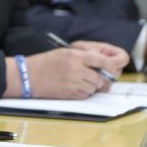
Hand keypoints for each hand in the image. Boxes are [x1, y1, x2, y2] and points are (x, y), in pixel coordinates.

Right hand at [6, 43, 127, 98]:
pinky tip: (76, 85)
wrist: (30, 76)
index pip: (103, 61)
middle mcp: (77, 70)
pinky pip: (87, 94)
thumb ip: (84, 55)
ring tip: (83, 79)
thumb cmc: (46, 62)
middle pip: (102, 77)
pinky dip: (86, 91)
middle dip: (103, 77)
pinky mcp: (71, 95)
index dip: (113, 64)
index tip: (116, 66)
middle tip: (100, 74)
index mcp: (76, 57)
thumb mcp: (65, 51)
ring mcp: (74, 84)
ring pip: (95, 87)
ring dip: (94, 85)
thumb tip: (103, 61)